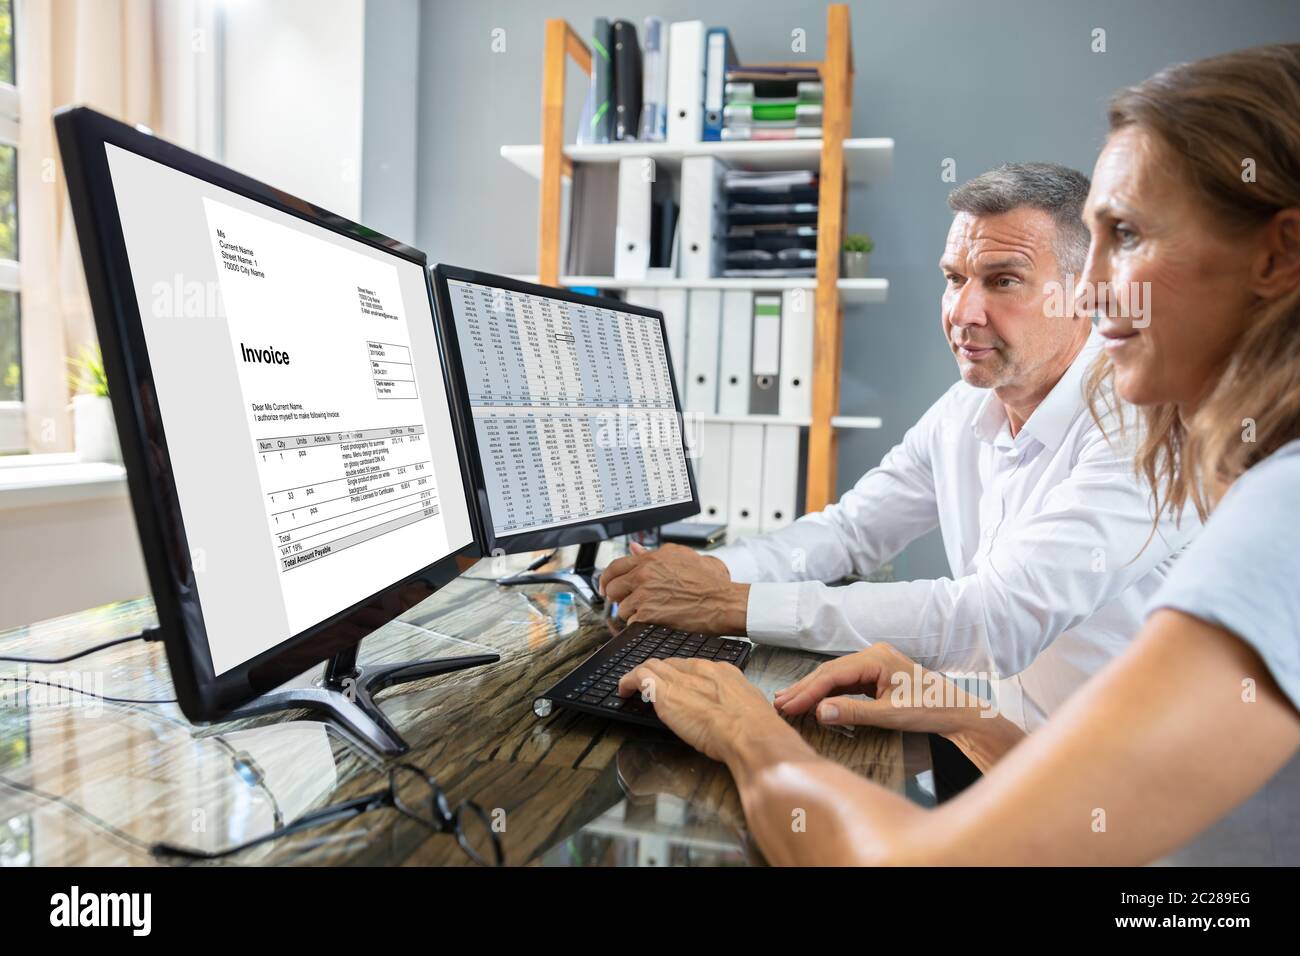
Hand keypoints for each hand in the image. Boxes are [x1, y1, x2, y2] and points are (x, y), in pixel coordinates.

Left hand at [599, 542, 748, 634]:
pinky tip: (654, 622)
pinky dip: (640, 625)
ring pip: (621, 608)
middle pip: (612, 588)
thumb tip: (634, 548)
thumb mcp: (682, 556)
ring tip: (649, 614)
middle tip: (627, 603)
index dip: (607, 579)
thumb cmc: (709, 581)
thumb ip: (653, 552)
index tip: (606, 587)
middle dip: (618, 598)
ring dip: (632, 613)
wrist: (722, 601)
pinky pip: (631, 623)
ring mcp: (644, 595)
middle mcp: (644, 574)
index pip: (615, 567)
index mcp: (651, 559)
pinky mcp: (647, 614)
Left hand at [617, 658, 799, 764]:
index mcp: (723, 673)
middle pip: (672, 664)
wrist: (749, 733)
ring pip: (653, 665)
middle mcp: (700, 670)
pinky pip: (639, 676)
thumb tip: (733, 717)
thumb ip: (736, 708)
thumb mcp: (750, 709)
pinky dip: (628, 681)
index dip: (682, 675)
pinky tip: (623, 690)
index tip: (678, 685)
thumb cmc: (756, 729)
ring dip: (641, 674)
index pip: (694, 667)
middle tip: (651, 684)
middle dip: (660, 672)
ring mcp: (681, 679)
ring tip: (631, 685)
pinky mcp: (665, 692)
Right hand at [773, 642, 992, 735]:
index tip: (787, 705)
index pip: (832, 674)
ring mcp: (873, 664)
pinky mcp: (875, 676)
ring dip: (812, 691)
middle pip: (829, 672)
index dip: (807, 691)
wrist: (958, 712)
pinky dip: (827, 693)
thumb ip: (852, 712)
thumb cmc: (930, 709)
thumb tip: (818, 712)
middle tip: (778, 703)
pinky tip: (812, 701)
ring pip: (835, 677)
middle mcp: (871, 655)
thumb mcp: (890, 714)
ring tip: (787, 702)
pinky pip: (845, 683)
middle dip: (803, 689)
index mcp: (875, 658)